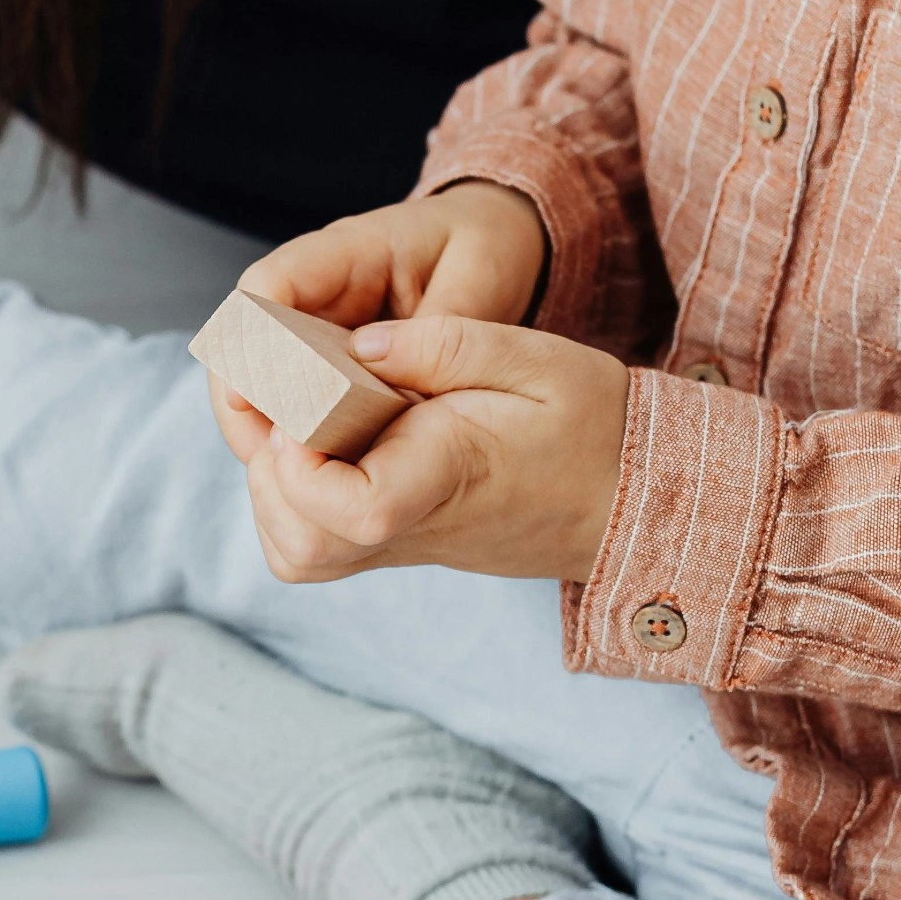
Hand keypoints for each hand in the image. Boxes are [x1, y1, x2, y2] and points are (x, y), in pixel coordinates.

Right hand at [210, 180, 542, 459]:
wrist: (489, 241)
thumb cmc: (480, 248)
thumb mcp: (478, 276)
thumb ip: (444, 330)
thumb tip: (403, 392)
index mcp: (348, 250)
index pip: (273, 284)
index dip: (250, 338)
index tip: (245, 393)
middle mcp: (316, 288)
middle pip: (249, 341)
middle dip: (250, 399)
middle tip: (269, 457)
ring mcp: (316, 325)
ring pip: (264, 376)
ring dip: (271, 424)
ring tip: (289, 479)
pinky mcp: (326, 360)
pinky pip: (297, 397)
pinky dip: (302, 434)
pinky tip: (319, 475)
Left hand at [241, 314, 630, 583]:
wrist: (631, 500)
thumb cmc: (592, 426)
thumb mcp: (535, 357)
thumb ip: (444, 344)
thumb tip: (357, 344)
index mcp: (448, 474)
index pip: (357, 510)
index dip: (304, 470)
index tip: (300, 415)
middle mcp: (415, 523)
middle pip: (304, 546)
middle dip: (269, 475)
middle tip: (284, 408)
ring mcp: (403, 543)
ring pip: (299, 555)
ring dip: (273, 491)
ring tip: (296, 425)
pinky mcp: (397, 543)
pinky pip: (319, 549)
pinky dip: (292, 505)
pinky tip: (316, 449)